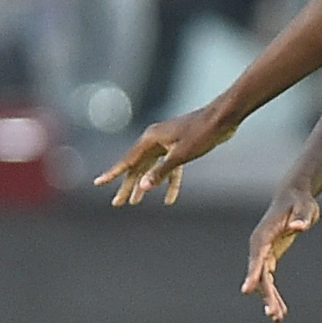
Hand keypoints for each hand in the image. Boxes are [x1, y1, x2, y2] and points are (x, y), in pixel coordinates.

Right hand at [92, 105, 235, 206]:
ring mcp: (167, 143)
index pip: (127, 161)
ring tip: (136, 203)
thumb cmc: (202, 133)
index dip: (112, 174)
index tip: (98, 184)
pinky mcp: (179, 148)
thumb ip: (161, 172)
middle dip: (127, 186)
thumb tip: (142, 186)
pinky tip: (168, 199)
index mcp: (150, 139)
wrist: (223, 118)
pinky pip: (169, 168)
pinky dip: (168, 182)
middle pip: (137, 167)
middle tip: (117, 204)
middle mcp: (155, 140)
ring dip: (145, 185)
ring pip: (151, 168)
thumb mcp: (181, 155)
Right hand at [242, 183, 319, 321]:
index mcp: (264, 234)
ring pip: (263, 281)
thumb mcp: (305, 206)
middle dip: (265, 294)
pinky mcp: (270, 257)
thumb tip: (299, 226)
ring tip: (278, 318)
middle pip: (259, 273)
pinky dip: (274, 295)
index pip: (257, 256)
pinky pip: (269, 280)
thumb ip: (302, 216)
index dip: (252, 273)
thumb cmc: (300, 201)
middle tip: (272, 314)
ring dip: (269, 299)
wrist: (295, 196)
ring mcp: (263, 253)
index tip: (247, 290)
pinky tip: (281, 311)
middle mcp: (259, 246)